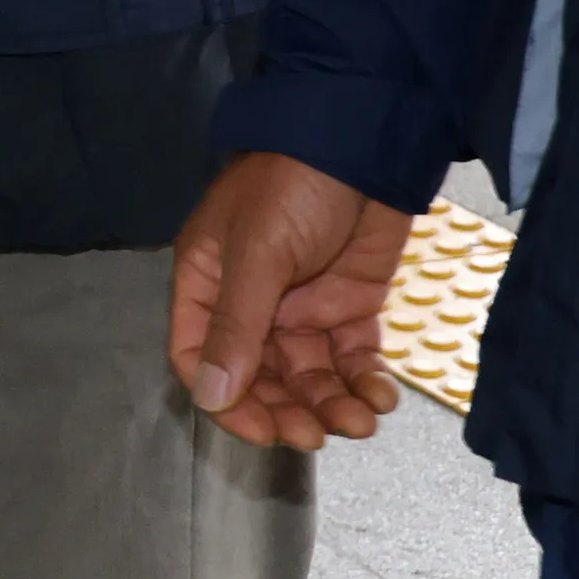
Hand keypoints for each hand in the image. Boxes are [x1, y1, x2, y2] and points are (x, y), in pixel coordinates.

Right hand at [167, 151, 412, 450]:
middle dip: (286, 408)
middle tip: (316, 434)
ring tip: (360, 419)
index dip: (226, 399)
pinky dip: (364, 382)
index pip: (199, 356)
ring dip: (330, 403)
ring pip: (308, 375)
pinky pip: (351, 358)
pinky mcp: (349, 305)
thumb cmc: (292, 186)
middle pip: (258, 376)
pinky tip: (380, 396)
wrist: (365, 144)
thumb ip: (237, 326)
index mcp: (208, 282)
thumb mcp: (258, 252)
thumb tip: (209, 395)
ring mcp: (301, 305)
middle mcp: (250, 302)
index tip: (262, 430)